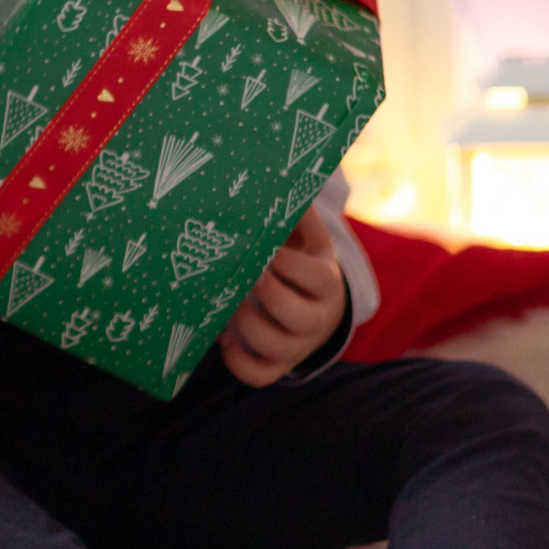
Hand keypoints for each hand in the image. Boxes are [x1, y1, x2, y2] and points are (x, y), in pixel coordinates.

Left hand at [216, 211, 345, 385]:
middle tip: (241, 275)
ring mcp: (298, 346)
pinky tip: (222, 339)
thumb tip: (277, 172)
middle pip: (299, 317)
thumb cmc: (302, 262)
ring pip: (277, 347)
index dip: (288, 265)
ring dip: (247, 327)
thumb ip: (297, 212)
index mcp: (326, 282)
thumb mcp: (308, 237)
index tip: (261, 250)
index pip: (316, 277)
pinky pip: (260, 375)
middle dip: (268, 296)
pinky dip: (239, 362)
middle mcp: (317, 318)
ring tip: (224, 306)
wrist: (319, 307)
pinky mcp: (279, 365)